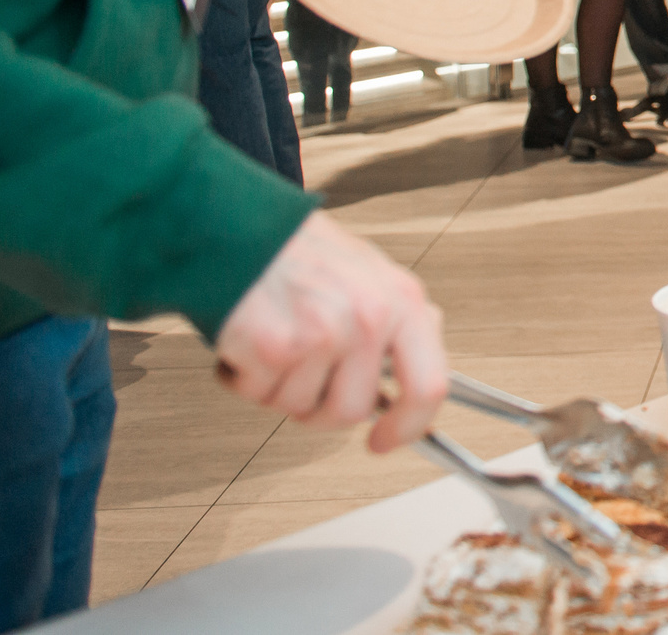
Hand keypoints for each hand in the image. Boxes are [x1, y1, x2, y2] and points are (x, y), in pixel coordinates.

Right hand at [216, 211, 445, 452]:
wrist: (238, 225)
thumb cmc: (302, 254)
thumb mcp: (373, 277)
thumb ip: (395, 329)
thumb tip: (413, 388)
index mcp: (404, 302)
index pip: (430, 387)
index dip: (408, 426)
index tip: (384, 441)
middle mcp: (371, 318)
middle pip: (349, 411)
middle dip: (317, 406)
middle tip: (299, 374)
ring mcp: (325, 333)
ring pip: (298, 407)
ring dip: (277, 386)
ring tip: (274, 339)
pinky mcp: (275, 346)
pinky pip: (258, 393)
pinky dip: (242, 377)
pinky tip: (246, 337)